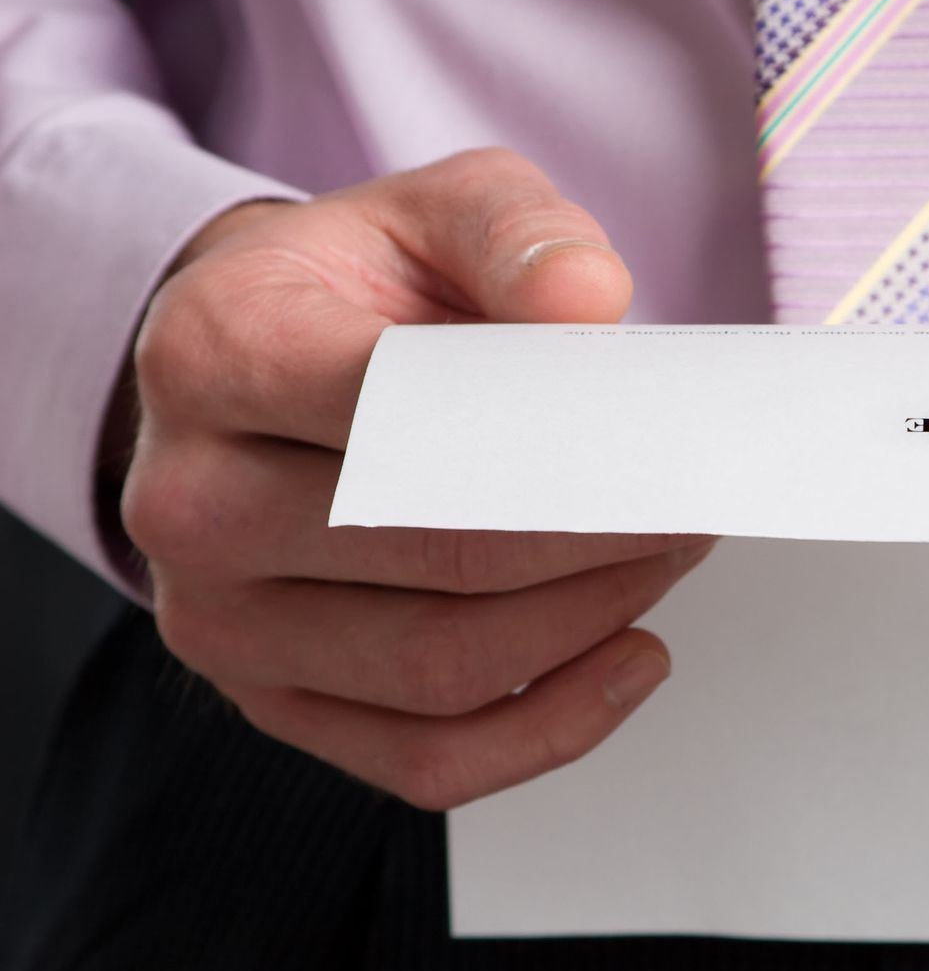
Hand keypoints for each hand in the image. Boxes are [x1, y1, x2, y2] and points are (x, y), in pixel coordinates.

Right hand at [122, 148, 713, 809]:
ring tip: (667, 556)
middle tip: (696, 499)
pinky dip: (552, 728)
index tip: (668, 443)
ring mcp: (221, 618)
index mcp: (217, 354)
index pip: (406, 416)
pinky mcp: (272, 700)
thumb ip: (517, 234)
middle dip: (603, 534)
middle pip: (441, 553)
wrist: (249, 367)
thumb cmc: (349, 294)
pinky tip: (629, 656)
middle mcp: (191, 500)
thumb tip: (589, 301)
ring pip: (445, 668)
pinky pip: (426, 759)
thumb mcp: (432, 211)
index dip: (563, 441)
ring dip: (593, 619)